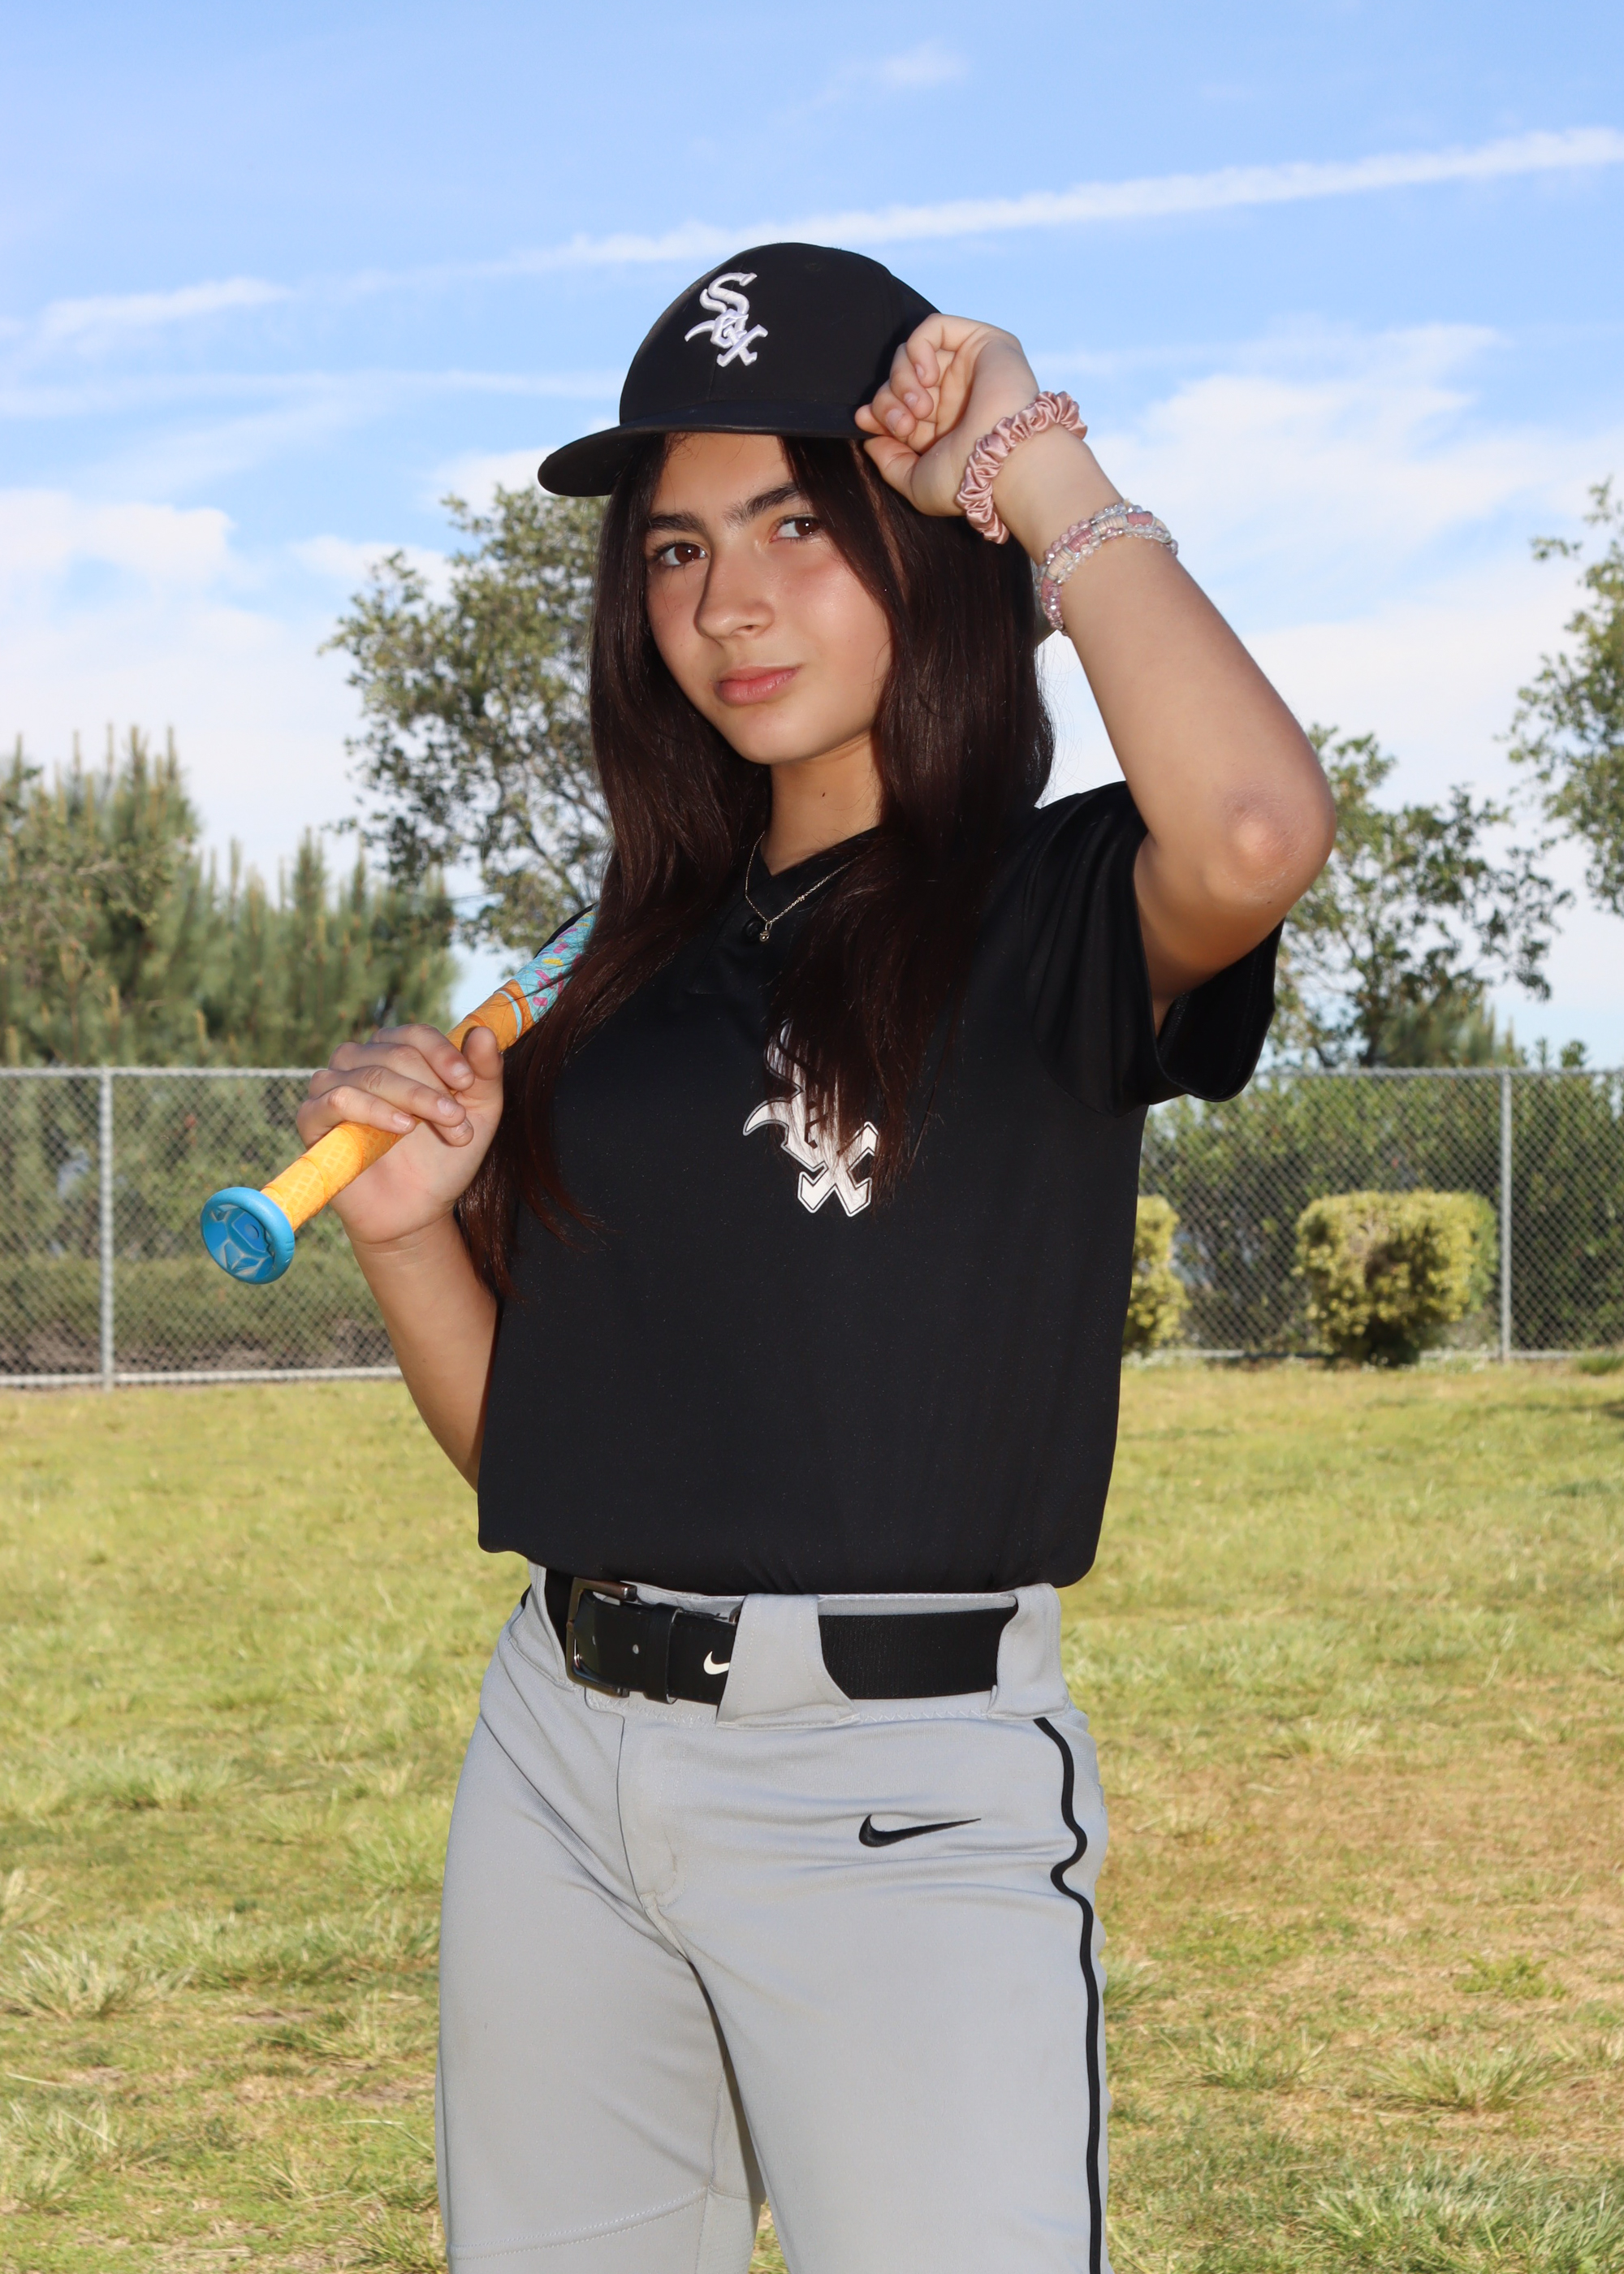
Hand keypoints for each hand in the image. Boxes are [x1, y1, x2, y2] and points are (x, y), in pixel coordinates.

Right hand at [294, 1023, 504, 1250]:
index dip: (442, 1053)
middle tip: (458, 1123)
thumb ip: (484, 1074)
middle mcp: (359, 1062)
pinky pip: (338, 1099)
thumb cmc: (443, 1158)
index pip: (414, 1035)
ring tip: (442, 1127)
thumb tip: (483, 1032)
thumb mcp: (478, 1115)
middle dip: (434, 1090)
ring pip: (371, 1075)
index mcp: (394, 1053)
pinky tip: (402, 1127)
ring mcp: (332, 1087)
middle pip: (396, 1054)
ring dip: (413, 1099)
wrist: (416, 1211)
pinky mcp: (313, 1119)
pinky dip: (373, 1110)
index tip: (467, 1082)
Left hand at [854, 315, 1042, 517]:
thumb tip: (869, 437)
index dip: (878, 408)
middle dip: (889, 399)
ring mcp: (969, 367)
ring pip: (913, 354)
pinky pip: (935, 327)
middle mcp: (956, 394)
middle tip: (903, 423)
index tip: (867, 421)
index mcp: (943, 425)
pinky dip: (917, 348)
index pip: (898, 404)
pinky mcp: (983, 342)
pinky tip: (926, 376)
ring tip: (920, 407)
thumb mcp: (915, 482)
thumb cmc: (966, 481)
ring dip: (902, 379)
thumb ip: (889, 461)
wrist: (1004, 464)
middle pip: (900, 377)